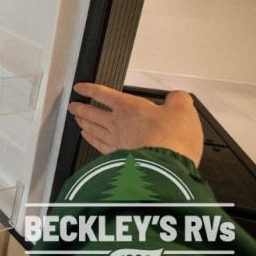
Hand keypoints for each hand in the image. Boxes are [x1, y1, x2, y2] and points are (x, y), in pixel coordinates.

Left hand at [68, 83, 203, 166]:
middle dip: (80, 108)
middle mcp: (117, 123)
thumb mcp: (182, 109)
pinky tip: (88, 138)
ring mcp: (116, 141)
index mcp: (128, 106)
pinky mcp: (118, 157)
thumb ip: (178, 99)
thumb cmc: (173, 139)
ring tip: (77, 119)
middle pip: (91, 112)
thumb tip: (177, 97)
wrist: (168, 167)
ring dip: (83, 122)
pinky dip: (91, 140)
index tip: (79, 88)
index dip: (89, 89)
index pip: (102, 94)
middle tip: (72, 106)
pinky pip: (98, 145)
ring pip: (92, 128)